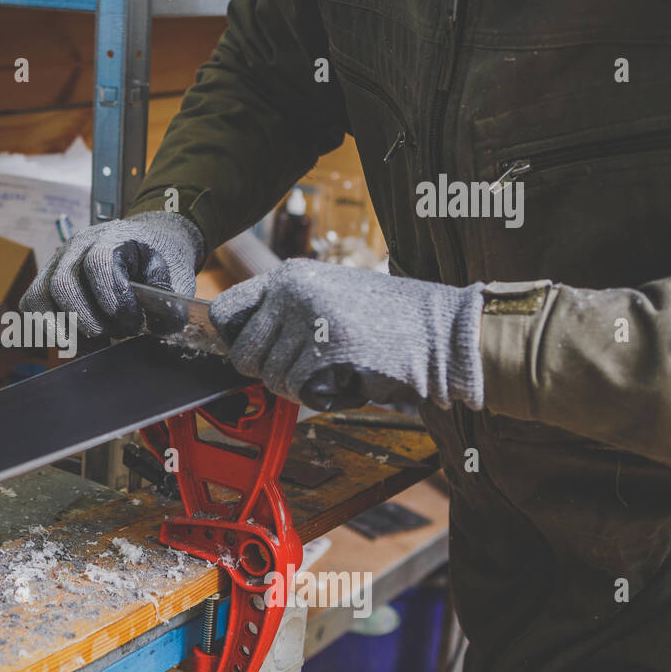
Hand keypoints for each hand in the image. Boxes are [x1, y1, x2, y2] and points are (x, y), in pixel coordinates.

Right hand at [21, 212, 203, 337]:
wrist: (145, 240)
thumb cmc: (159, 260)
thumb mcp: (176, 275)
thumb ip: (170, 304)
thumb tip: (159, 330)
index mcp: (112, 237)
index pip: (98, 264)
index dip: (114, 301)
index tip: (134, 323)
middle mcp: (77, 246)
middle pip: (62, 285)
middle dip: (89, 321)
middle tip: (116, 332)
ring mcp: (56, 262)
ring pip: (38, 299)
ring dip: (66, 329)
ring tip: (96, 339)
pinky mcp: (45, 279)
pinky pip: (31, 307)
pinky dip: (50, 329)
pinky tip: (79, 337)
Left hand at [208, 258, 485, 410]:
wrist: (443, 331)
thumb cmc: (389, 320)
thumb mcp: (330, 295)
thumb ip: (287, 311)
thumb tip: (242, 346)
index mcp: (290, 275)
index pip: (227, 310)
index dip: (235, 340)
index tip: (255, 353)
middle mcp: (291, 292)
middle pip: (243, 354)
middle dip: (267, 372)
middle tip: (300, 372)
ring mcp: (307, 320)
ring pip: (270, 378)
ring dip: (296, 387)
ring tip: (332, 372)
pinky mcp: (326, 350)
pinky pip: (296, 390)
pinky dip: (317, 396)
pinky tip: (342, 381)